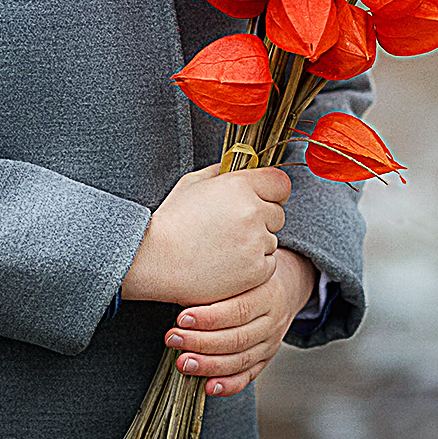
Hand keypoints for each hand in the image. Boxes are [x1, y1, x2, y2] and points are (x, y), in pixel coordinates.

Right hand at [120, 164, 290, 306]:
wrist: (157, 260)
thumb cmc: (172, 221)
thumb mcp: (191, 184)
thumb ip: (220, 172)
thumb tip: (236, 168)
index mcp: (239, 186)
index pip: (281, 183)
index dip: (271, 191)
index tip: (261, 198)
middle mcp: (253, 212)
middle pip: (278, 213)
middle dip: (261, 218)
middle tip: (232, 227)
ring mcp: (256, 243)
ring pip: (272, 240)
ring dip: (256, 243)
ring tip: (224, 247)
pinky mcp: (256, 270)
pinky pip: (268, 264)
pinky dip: (253, 265)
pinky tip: (227, 263)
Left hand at [162, 247, 316, 396]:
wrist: (284, 289)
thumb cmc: (249, 278)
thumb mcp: (241, 269)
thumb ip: (218, 277)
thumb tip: (179, 280)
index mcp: (267, 295)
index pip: (238, 310)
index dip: (209, 318)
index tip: (181, 318)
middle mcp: (272, 321)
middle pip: (237, 338)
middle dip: (201, 342)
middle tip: (173, 339)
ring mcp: (270, 343)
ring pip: (240, 360)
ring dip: (209, 365)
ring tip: (183, 363)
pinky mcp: (265, 360)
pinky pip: (248, 376)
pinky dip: (228, 385)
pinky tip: (208, 387)